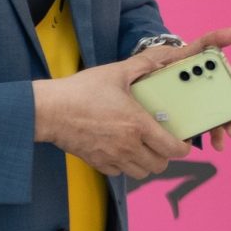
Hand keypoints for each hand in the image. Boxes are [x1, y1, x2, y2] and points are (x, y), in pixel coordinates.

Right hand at [35, 50, 189, 179]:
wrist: (48, 111)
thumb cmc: (80, 91)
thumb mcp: (115, 72)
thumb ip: (143, 65)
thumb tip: (164, 57)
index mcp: (138, 125)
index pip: (173, 149)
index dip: (183, 148)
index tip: (183, 142)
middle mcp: (129, 146)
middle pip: (160, 165)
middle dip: (165, 155)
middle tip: (161, 142)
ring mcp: (112, 158)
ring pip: (141, 173)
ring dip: (146, 162)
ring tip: (142, 147)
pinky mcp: (97, 163)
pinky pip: (119, 173)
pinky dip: (124, 165)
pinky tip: (120, 150)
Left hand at [146, 27, 230, 148]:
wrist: (143, 73)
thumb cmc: (171, 60)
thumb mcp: (189, 50)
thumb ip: (211, 41)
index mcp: (213, 80)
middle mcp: (208, 96)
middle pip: (226, 110)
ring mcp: (195, 108)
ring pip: (213, 122)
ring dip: (220, 134)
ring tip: (220, 144)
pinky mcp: (181, 119)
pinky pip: (193, 130)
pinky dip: (197, 137)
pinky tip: (195, 142)